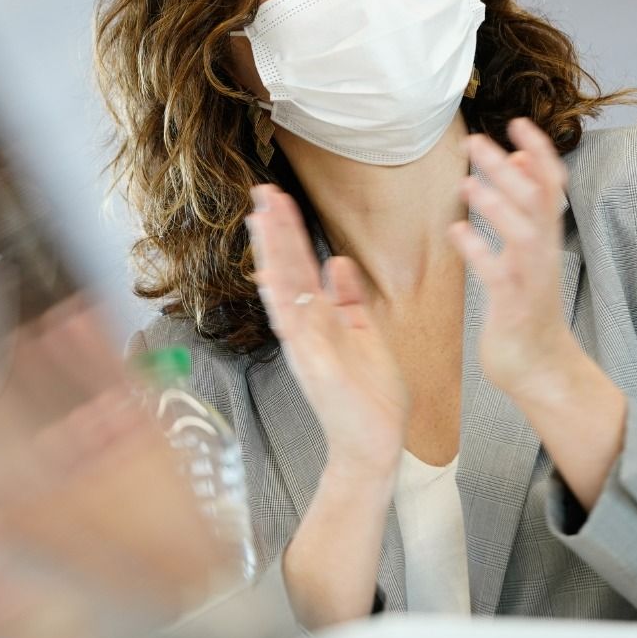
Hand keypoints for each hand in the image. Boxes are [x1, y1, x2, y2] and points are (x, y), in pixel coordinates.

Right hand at [246, 184, 408, 476]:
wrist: (374, 446)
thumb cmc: (370, 398)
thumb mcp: (364, 334)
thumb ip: (350, 299)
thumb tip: (339, 262)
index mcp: (318, 320)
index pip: (299, 266)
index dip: (289, 232)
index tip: (278, 199)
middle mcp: (305, 329)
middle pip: (285, 270)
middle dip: (275, 230)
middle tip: (262, 192)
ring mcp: (305, 346)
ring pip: (283, 290)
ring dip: (273, 254)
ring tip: (262, 217)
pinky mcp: (314, 365)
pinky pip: (293, 326)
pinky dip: (281, 300)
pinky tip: (270, 273)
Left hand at [449, 117, 582, 400]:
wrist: (541, 367)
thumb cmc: (527, 305)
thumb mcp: (529, 250)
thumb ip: (524, 207)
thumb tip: (518, 158)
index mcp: (546, 237)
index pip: (551, 185)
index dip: (539, 152)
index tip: (518, 122)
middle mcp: (543, 252)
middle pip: (534, 201)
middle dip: (507, 170)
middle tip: (474, 141)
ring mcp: (530, 278)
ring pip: (522, 233)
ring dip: (497, 206)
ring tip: (467, 182)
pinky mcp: (512, 305)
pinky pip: (497, 274)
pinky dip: (479, 251)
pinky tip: (456, 233)